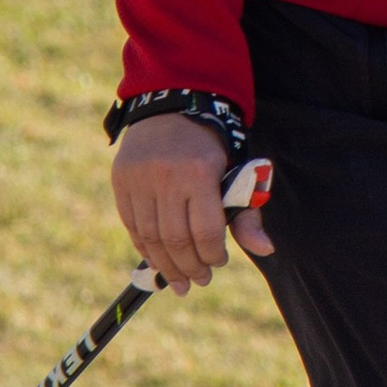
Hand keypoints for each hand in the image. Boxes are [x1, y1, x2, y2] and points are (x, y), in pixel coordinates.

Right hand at [112, 117, 236, 291]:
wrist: (172, 104)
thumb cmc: (211, 142)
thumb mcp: (235, 168)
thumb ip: (246, 211)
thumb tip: (266, 250)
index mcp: (200, 172)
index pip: (205, 230)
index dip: (213, 254)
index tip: (219, 262)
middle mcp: (166, 176)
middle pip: (175, 239)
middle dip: (189, 267)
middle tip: (199, 281)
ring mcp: (139, 179)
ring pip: (150, 237)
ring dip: (164, 265)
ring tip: (178, 282)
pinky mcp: (121, 180)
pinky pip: (132, 224)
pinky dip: (144, 247)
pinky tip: (157, 261)